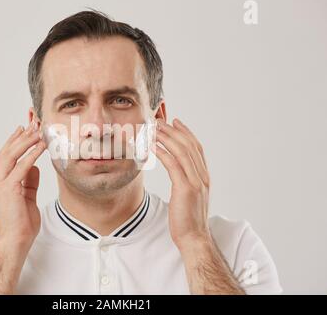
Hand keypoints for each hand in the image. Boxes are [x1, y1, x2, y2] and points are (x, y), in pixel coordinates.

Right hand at [0, 122, 46, 248]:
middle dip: (20, 136)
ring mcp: (0, 185)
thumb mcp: (27, 198)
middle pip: (6, 152)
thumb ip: (29, 182)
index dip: (15, 141)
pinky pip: (22, 167)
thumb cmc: (21, 224)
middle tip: (32, 122)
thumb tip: (34, 167)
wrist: (15, 242)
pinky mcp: (8, 190)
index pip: (6, 157)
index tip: (24, 128)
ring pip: (11, 156)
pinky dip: (31, 155)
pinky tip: (41, 146)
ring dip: (25, 141)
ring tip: (37, 130)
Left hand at [153, 118, 210, 248]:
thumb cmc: (188, 219)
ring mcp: (196, 182)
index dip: (186, 133)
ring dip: (167, 137)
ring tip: (155, 129)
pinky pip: (174, 165)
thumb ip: (186, 181)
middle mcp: (203, 176)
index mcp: (204, 177)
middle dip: (174, 131)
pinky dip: (164, 152)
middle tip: (160, 121)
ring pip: (182, 152)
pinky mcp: (186, 189)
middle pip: (189, 146)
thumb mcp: (189, 196)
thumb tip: (177, 170)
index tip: (175, 123)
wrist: (194, 237)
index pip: (196, 148)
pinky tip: (154, 146)